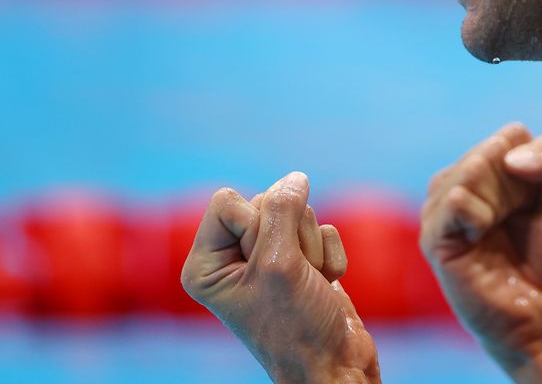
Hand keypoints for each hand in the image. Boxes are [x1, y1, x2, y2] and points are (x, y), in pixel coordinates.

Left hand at [182, 172, 379, 383]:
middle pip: (265, 201)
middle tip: (291, 278)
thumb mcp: (280, 263)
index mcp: (205, 264)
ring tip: (308, 283)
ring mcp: (268, 259)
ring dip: (312, 248)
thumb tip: (296, 177)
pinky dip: (329, 255)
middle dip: (289, 236)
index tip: (266, 268)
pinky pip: (321, 228)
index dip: (256, 226)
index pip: (228, 202)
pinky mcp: (301, 260)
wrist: (336, 364)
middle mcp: (231, 259)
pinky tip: (324, 284)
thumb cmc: (295, 325)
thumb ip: (283, 209)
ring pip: (297, 212)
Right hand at [421, 123, 541, 378]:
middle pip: (492, 151)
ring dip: (501, 198)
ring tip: (504, 231)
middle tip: (524, 222)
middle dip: (519, 185)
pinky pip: (454, 201)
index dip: (536, 165)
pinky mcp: (434, 238)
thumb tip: (511, 158)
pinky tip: (485, 234)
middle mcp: (460, 181)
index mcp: (489, 167)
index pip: (511, 136)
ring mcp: (442, 208)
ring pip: (471, 170)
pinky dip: (478, 211)